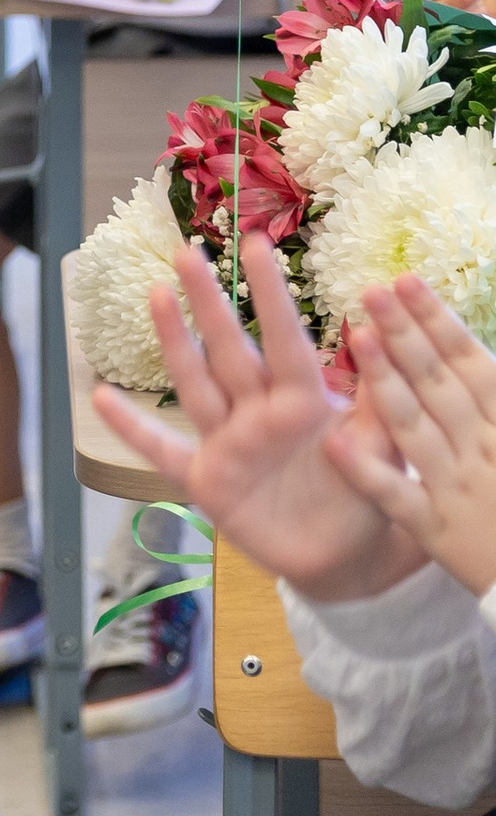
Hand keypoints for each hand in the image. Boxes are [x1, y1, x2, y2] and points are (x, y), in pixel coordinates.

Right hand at [89, 236, 419, 600]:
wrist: (346, 557)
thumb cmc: (366, 494)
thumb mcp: (385, 450)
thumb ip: (380, 401)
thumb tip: (379, 333)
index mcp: (304, 402)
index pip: (284, 340)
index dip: (271, 295)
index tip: (257, 244)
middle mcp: (259, 413)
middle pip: (230, 350)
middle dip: (210, 302)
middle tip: (189, 252)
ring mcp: (228, 445)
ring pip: (197, 385)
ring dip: (175, 343)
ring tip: (156, 295)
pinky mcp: (207, 483)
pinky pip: (162, 453)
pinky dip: (133, 429)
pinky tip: (101, 398)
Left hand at [329, 279, 495, 597]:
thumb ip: (491, 397)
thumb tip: (466, 352)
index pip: (472, 364)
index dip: (438, 322)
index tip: (405, 281)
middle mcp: (486, 450)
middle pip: (441, 386)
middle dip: (406, 336)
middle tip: (369, 292)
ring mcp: (462, 490)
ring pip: (418, 430)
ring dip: (387, 385)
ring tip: (357, 340)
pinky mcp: (441, 533)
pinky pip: (399, 498)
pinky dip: (369, 472)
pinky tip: (335, 446)